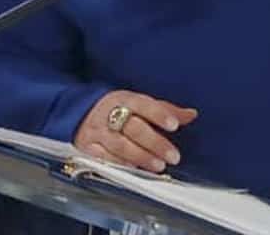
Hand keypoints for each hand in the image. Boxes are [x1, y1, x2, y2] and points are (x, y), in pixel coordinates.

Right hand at [73, 91, 198, 174]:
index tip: (174, 125)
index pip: (144, 105)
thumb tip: (191, 114)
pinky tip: (136, 170)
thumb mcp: (138, 103)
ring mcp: (98, 132)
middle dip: (155, 143)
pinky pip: (106, 159)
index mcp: (124, 99)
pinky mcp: (88, 148)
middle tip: (173, 156)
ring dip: (142, 158)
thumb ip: (164, 110)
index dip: (159, 115)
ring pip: (121, 146)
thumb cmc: (115, 108)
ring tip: (159, 166)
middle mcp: (110, 114)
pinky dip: (122, 165)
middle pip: (134, 128)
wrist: (78, 113)